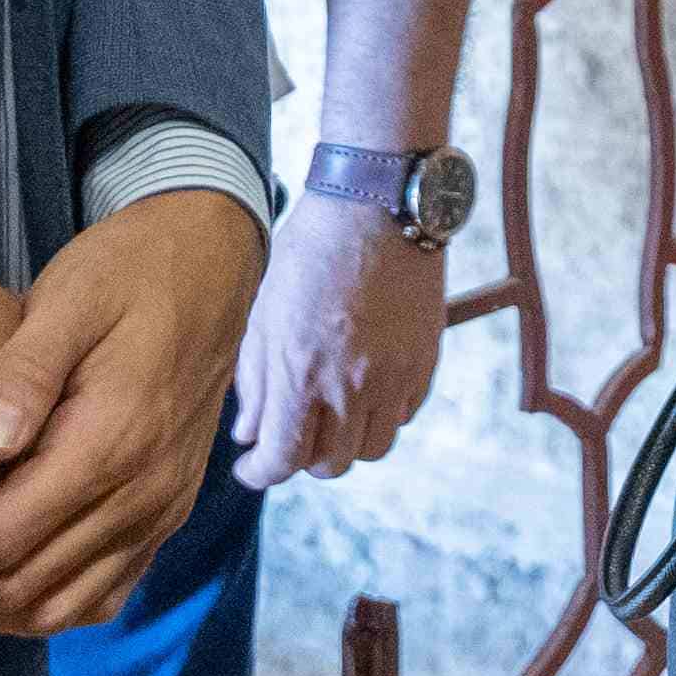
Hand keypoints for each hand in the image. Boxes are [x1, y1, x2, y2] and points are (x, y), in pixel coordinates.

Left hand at [0, 193, 265, 635]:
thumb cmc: (130, 272)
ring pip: (61, 608)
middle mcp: (144, 495)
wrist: (212, 264)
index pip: (3, 537)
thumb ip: (24, 371)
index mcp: (114, 444)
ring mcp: (161, 512)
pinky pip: (102, 597)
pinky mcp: (166, 514)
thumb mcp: (68, 297)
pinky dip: (40, 608)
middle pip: (25, 587)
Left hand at [229, 193, 449, 491]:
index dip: (260, 472)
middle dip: (303, 458)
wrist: (378, 202)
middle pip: (330, 466)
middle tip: (292, 433)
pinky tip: (365, 387)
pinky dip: (382, 415)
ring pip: (372, 450)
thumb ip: (256, 381)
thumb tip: (249, 434)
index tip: (252, 465)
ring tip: (332, 413)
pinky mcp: (426, 359)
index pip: (282, 459)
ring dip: (347, 442)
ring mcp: (395, 375)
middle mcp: (352, 385)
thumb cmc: (312, 249)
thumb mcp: (266, 313)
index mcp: (302, 373)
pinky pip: (404, 415)